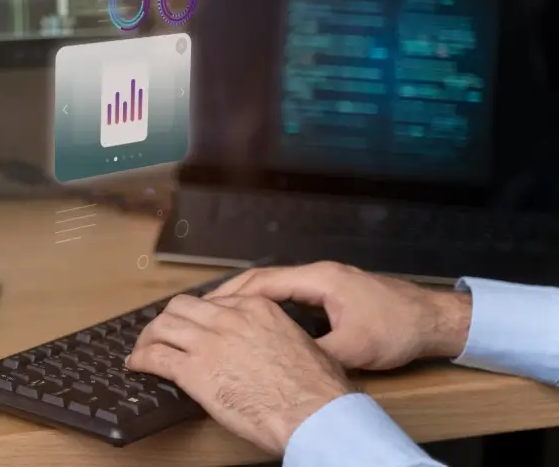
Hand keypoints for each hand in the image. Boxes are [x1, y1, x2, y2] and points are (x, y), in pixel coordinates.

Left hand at [127, 294, 352, 454]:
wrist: (313, 412)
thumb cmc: (317, 387)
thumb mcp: (300, 342)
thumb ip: (275, 333)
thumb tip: (269, 344)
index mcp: (255, 307)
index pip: (212, 300)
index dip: (196, 315)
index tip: (191, 326)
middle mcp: (228, 318)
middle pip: (181, 307)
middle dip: (168, 320)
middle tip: (162, 334)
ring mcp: (208, 342)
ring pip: (163, 326)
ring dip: (148, 338)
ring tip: (143, 349)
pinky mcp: (194, 370)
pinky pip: (156, 357)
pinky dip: (141, 359)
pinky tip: (136, 366)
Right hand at [208, 262, 472, 370]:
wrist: (435, 319)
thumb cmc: (399, 328)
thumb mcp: (355, 348)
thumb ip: (316, 353)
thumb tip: (282, 364)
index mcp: (320, 279)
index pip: (264, 281)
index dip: (233, 294)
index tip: (208, 306)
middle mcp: (320, 273)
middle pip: (265, 278)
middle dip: (234, 293)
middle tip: (204, 309)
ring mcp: (327, 281)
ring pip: (277, 285)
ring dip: (251, 297)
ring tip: (223, 314)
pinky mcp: (334, 292)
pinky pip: (291, 293)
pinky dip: (270, 303)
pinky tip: (259, 319)